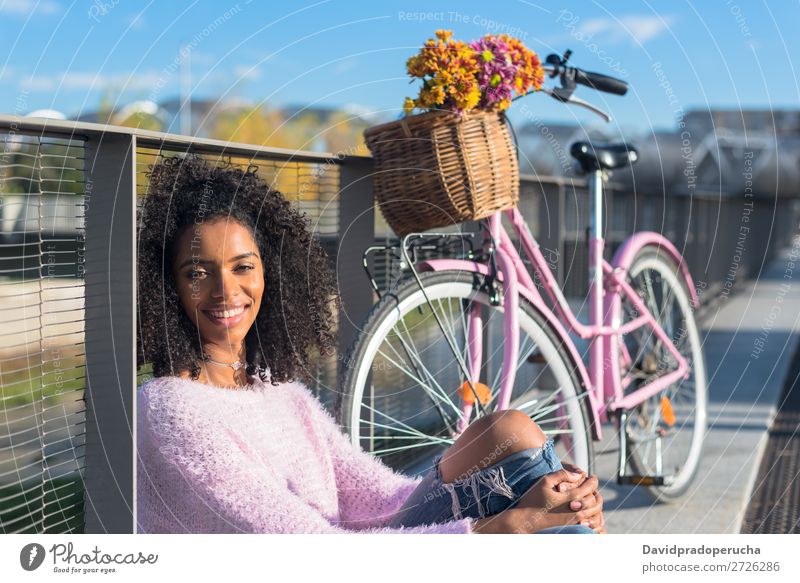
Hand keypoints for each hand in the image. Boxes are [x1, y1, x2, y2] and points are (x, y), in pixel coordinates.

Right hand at [473, 469, 602, 533]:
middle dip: (596, 493)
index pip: (590, 487)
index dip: (593, 480)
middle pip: (595, 501)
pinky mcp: (572, 530)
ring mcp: (575, 522)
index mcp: (571, 497)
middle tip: (594, 488)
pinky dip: (593, 520)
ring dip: (596, 506)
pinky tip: (589, 515)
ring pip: (594, 514)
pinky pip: (589, 526)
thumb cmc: (533, 500)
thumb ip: (562, 475)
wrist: (525, 521)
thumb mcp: (544, 481)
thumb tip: (579, 474)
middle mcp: (576, 511)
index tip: (593, 477)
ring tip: (593, 500)